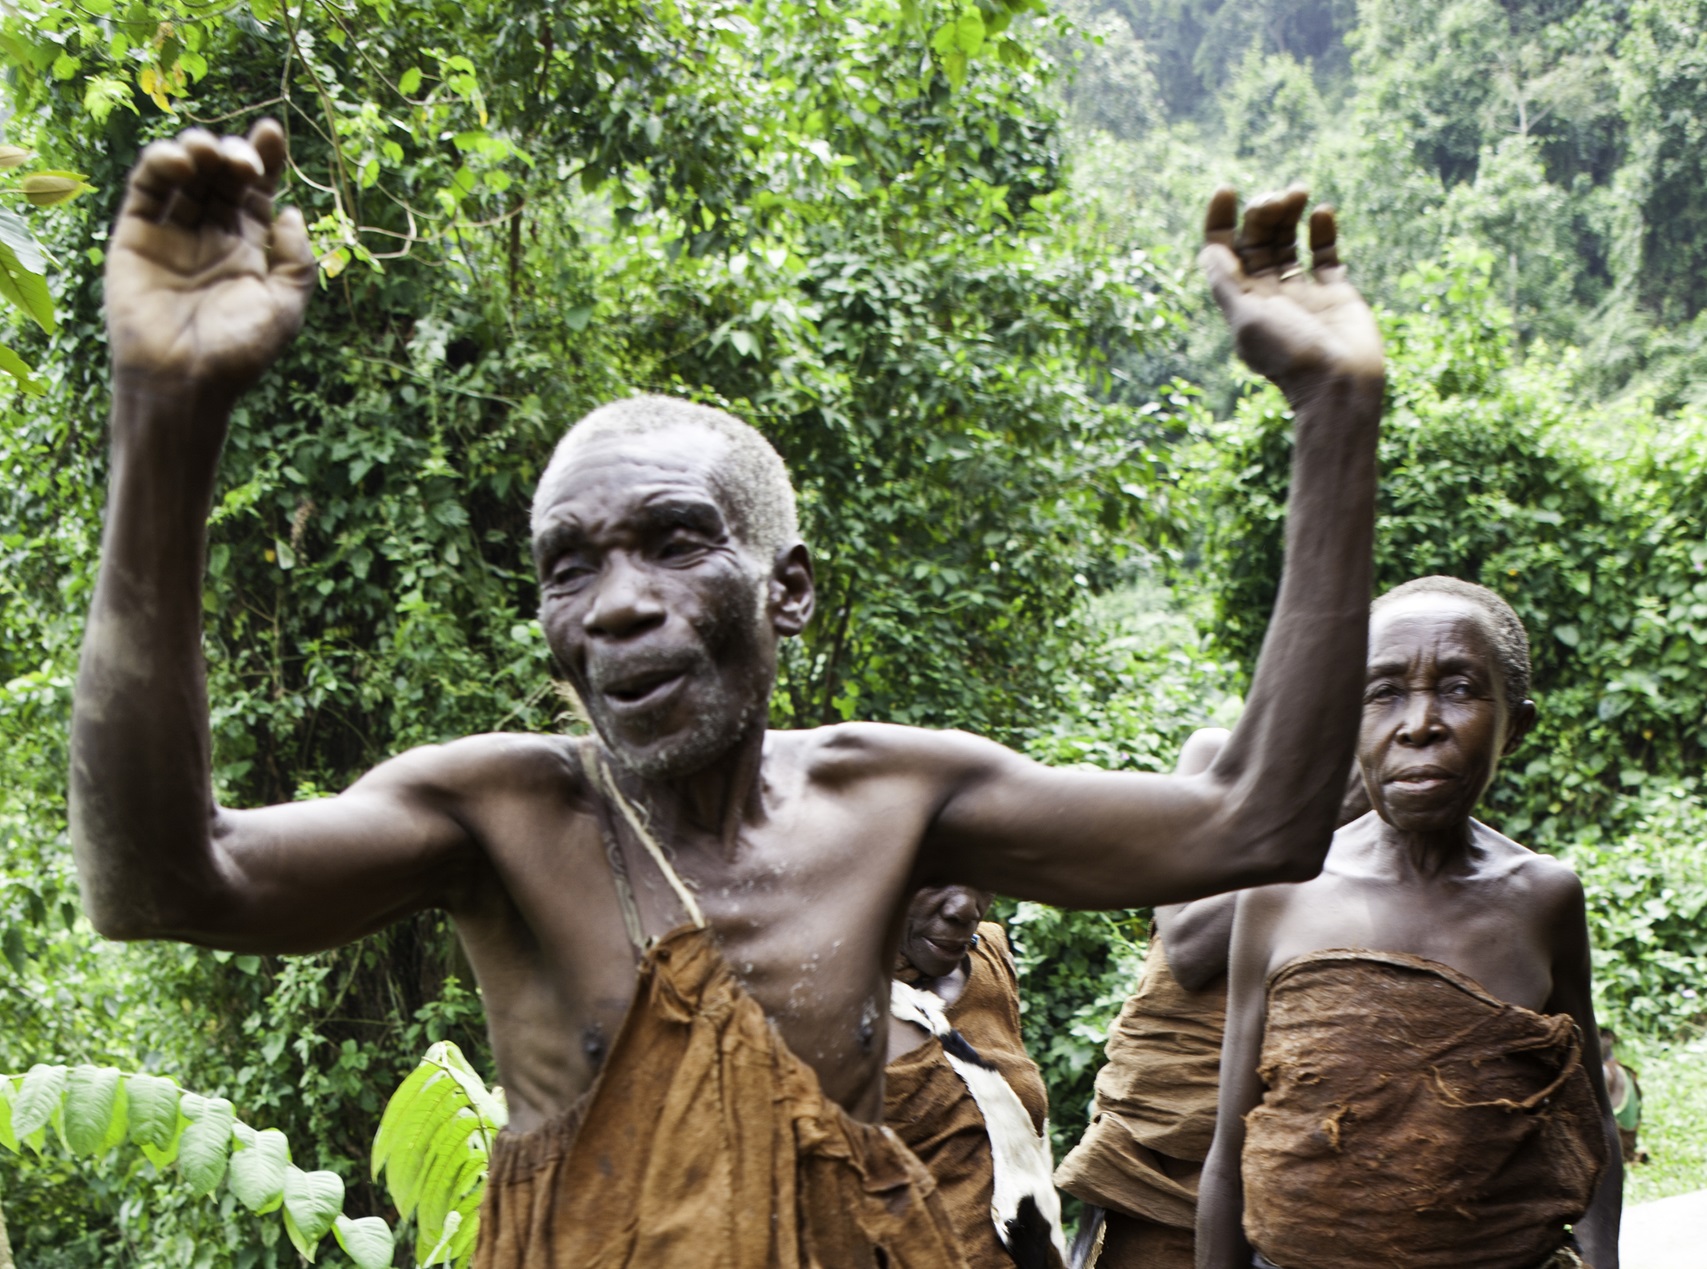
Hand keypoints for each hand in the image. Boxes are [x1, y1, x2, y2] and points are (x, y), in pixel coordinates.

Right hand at [107, 119, 313, 393]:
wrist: (185, 381)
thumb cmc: (239, 352)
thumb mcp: (285, 308)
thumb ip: (297, 262)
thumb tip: (292, 212)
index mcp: (249, 249)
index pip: (257, 192)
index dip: (266, 159)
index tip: (273, 132)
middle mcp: (211, 236)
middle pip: (222, 177)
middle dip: (234, 156)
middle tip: (244, 161)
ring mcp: (173, 233)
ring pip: (185, 174)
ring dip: (198, 152)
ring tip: (211, 156)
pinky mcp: (136, 234)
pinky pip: (147, 188)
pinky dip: (161, 165)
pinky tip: (182, 164)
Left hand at [1200, 186, 1382, 399]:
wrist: (1340, 384)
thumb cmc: (1290, 355)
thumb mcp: (1247, 319)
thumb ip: (1227, 284)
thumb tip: (1209, 250)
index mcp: (1241, 300)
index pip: (1223, 252)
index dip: (1220, 220)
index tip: (1227, 189)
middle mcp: (1268, 294)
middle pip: (1257, 240)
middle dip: (1263, 212)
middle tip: (1277, 198)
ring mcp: (1302, 292)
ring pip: (1289, 242)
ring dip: (1290, 213)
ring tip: (1299, 193)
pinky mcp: (1335, 293)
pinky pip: (1325, 254)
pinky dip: (1322, 231)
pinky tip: (1321, 212)